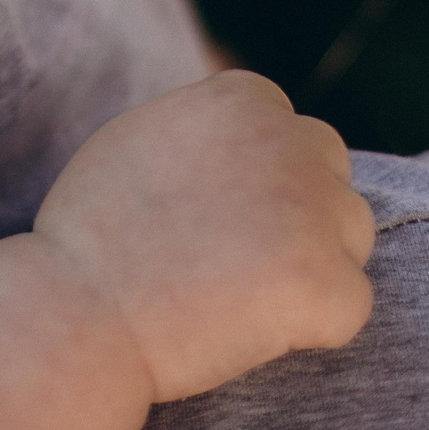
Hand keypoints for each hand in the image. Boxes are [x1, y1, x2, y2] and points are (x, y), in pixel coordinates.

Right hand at [30, 70, 373, 402]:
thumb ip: (208, 129)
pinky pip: (349, 306)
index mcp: (244, 98)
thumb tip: (252, 134)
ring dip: (311, 265)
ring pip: (351, 235)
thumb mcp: (144, 138)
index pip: (291, 133)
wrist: (77, 314)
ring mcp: (314, 211)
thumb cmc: (91, 234)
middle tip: (231, 263)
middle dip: (298, 214)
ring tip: (236, 297)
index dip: (258, 183)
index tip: (214, 221)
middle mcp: (288, 140)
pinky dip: (311, 328)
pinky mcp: (328, 282)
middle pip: (331, 173)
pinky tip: (247, 331)